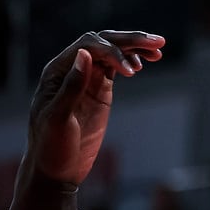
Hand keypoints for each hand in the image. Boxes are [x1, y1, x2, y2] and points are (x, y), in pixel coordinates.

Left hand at [13, 31, 165, 209]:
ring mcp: (86, 80)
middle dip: (129, 40)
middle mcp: (71, 70)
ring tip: (158, 51)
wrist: (55, 169)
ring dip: (134, 48)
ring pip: (111, 52)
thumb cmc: (51, 146)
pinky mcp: (99, 91)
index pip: (88, 47)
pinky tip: (144, 64)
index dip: (112, 52)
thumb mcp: (59, 118)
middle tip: (157, 42)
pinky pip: (115, 68)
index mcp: (57, 72)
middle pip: (102, 43)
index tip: (133, 72)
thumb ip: (72, 86)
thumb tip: (86, 55)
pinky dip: (131, 62)